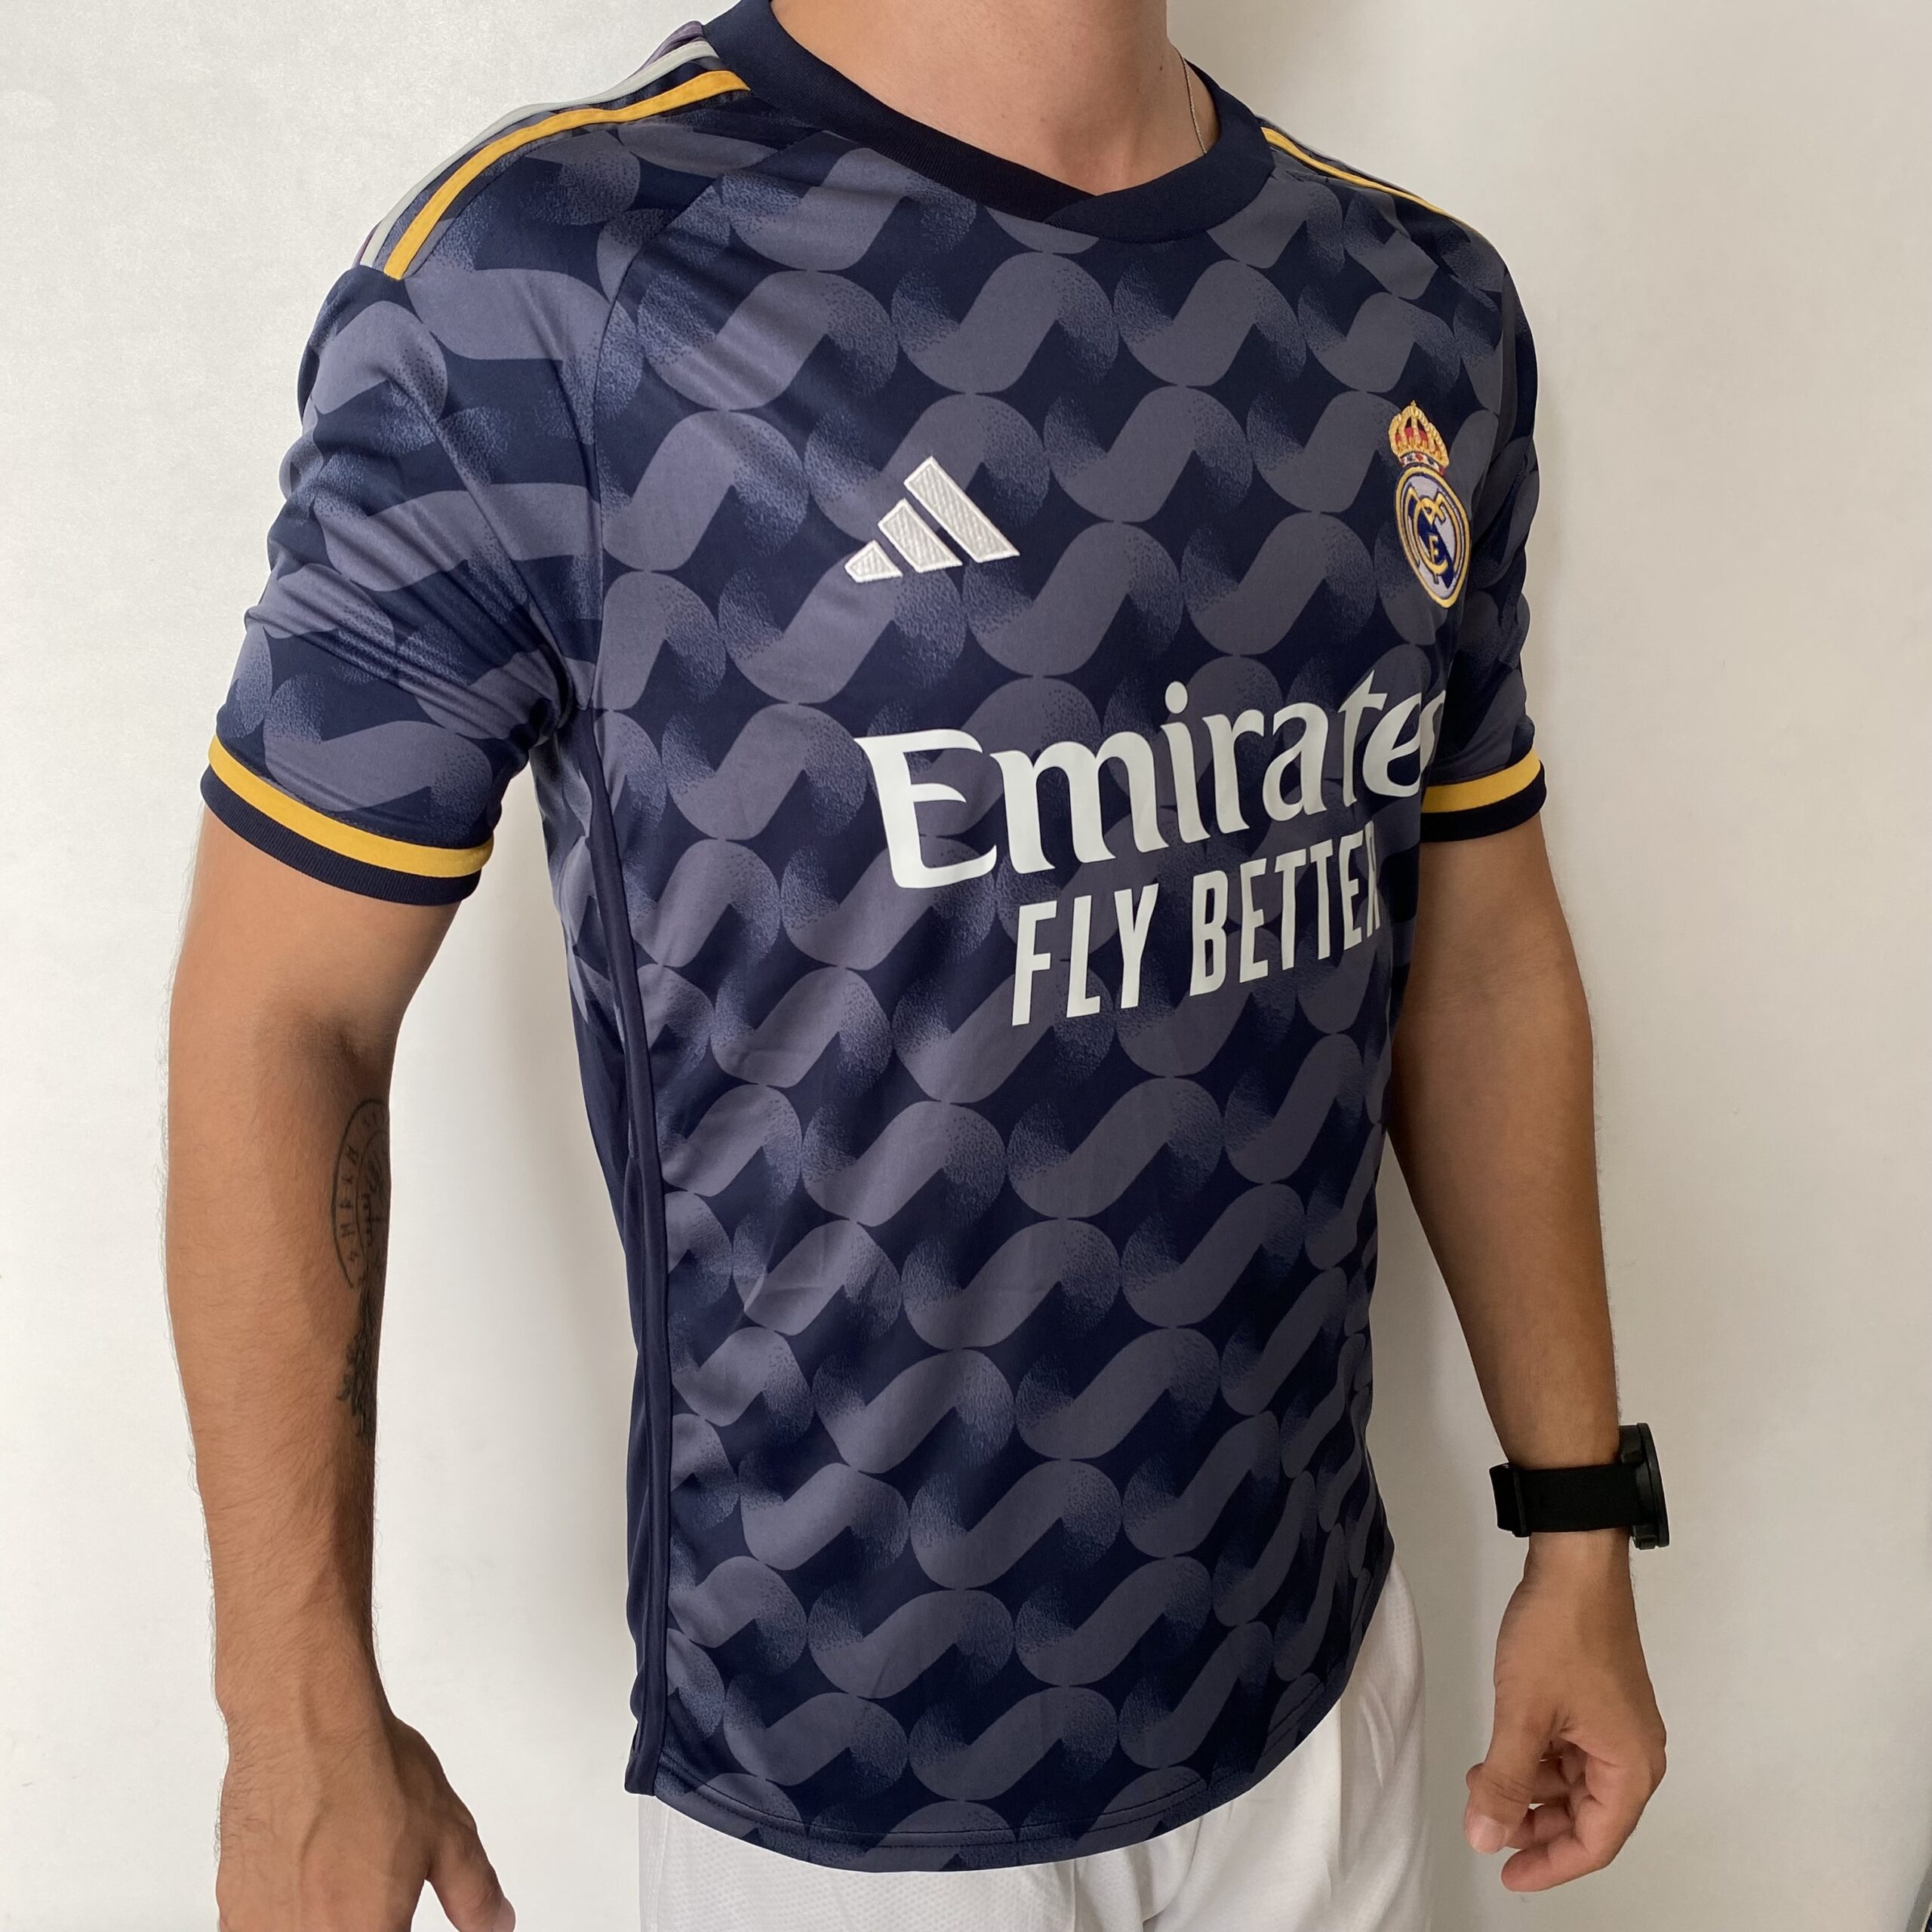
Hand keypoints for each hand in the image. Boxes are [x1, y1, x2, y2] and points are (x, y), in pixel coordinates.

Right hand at [216, 1700, 513, 1930]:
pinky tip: (307, 1883)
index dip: (398, 1927)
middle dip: (370, 1921)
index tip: (402, 1915)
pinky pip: (263, 1929)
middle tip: (377, 1892)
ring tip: (342, 1877)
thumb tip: (495, 1923)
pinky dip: (290, 1918)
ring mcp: (260, 1929)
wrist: (301, 1725)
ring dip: (326, 1920)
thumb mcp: (449, 1832)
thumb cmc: (367, 1770)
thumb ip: (475, 1892)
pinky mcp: (231, 1909)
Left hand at [1464, 1531, 1665, 1890]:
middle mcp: (1633, 1752)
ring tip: (1482, 1781)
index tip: (1507, 1873)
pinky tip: (1501, 1753)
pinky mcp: (1597, 1700)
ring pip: (1573, 1782)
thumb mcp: (1524, 1714)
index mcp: (1631, 1766)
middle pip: (1587, 1815)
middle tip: (1485, 1824)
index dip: (1550, 1864)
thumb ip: (1505, 1781)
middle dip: (1534, 1825)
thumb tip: (1484, 1837)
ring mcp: (1616, 1725)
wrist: (1575, 1561)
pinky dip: (1537, 1758)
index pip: (1595, 1841)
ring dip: (1530, 1788)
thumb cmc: (1558, 1635)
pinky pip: (1569, 1749)